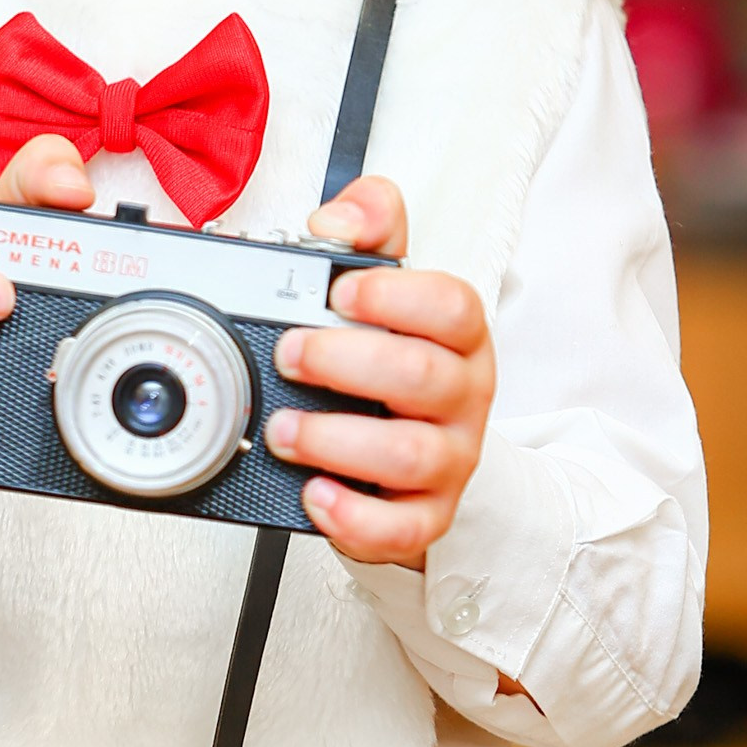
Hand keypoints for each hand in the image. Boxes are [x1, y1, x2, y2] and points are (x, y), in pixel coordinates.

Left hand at [265, 175, 493, 570]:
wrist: (418, 456)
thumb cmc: (395, 364)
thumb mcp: (388, 289)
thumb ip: (368, 231)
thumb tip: (335, 219)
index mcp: (457, 335)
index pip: (453, 307)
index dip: (395, 298)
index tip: (338, 292)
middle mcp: (462, 395)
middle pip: (422, 377)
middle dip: (344, 363)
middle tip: (288, 354)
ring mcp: (449, 458)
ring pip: (410, 453)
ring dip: (337, 439)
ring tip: (284, 428)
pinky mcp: (426, 515)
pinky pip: (403, 527)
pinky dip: (355, 516)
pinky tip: (316, 493)